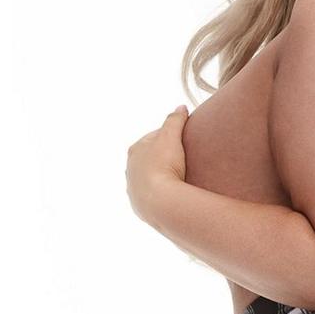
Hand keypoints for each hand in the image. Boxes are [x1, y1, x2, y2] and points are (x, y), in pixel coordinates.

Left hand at [126, 104, 188, 222]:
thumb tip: (180, 108)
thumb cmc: (163, 166)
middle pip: (150, 159)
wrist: (160, 202)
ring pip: (149, 178)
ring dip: (161, 177)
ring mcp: (133, 189)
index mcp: (135, 150)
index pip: (154, 137)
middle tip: (184, 159)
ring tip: (179, 178)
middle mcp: (130, 169)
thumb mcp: (171, 136)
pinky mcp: (139, 206)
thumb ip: (175, 120)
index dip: (170, 137)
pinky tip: (172, 194)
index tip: (184, 140)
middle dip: (164, 157)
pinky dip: (161, 193)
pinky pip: (152, 196)